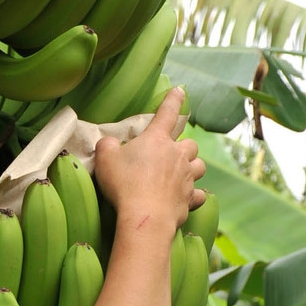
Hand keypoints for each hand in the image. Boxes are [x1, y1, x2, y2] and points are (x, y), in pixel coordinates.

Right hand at [93, 87, 205, 233]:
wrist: (145, 215)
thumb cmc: (124, 183)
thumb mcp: (105, 158)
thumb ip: (107, 145)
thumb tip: (110, 142)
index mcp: (157, 140)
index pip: (167, 113)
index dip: (173, 100)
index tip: (180, 91)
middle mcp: (177, 155)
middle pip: (190, 144)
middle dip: (183, 146)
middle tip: (169, 153)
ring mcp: (187, 178)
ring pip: (200, 166)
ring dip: (192, 167)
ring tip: (181, 173)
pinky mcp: (189, 199)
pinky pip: (198, 194)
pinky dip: (192, 194)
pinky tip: (184, 197)